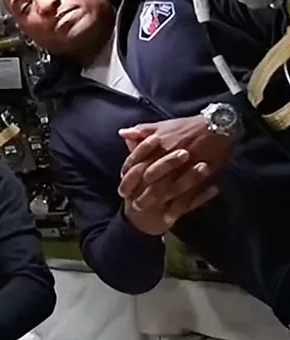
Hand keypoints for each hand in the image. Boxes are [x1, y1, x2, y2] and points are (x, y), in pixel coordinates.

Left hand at [117, 117, 227, 234]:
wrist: (217, 125)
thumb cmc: (186, 126)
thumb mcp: (162, 125)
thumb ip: (141, 131)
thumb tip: (122, 133)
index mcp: (156, 145)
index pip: (136, 165)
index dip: (128, 180)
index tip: (122, 192)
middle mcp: (167, 156)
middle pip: (150, 179)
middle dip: (141, 194)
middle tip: (135, 207)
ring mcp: (184, 166)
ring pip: (167, 187)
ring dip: (158, 202)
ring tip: (151, 214)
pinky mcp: (200, 174)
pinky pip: (188, 192)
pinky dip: (179, 204)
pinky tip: (173, 214)